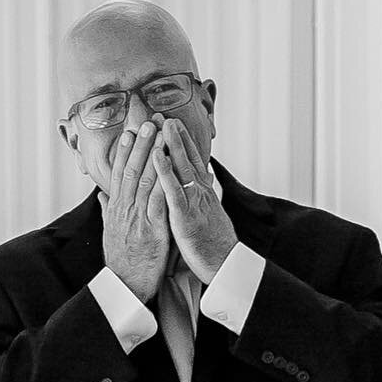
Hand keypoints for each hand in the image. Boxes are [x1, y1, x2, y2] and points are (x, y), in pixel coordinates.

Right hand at [102, 122, 169, 303]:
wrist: (124, 288)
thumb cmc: (121, 263)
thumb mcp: (110, 234)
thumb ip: (107, 211)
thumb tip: (102, 194)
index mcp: (116, 210)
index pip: (119, 174)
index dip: (125, 151)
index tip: (130, 131)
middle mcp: (124, 210)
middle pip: (131, 170)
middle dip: (140, 144)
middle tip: (147, 121)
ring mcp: (137, 219)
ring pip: (144, 180)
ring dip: (153, 154)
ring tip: (159, 132)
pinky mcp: (152, 230)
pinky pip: (159, 201)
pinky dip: (164, 180)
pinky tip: (169, 165)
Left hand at [154, 118, 238, 284]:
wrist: (224, 267)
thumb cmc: (214, 246)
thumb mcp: (209, 217)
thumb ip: (204, 198)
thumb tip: (206, 182)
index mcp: (203, 195)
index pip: (193, 162)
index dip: (184, 143)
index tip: (174, 124)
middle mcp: (200, 193)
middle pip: (188, 158)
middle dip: (177, 136)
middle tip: (165, 114)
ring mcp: (194, 203)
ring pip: (182, 168)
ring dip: (172, 144)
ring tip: (162, 124)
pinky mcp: (185, 216)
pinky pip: (173, 190)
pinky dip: (165, 171)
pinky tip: (157, 156)